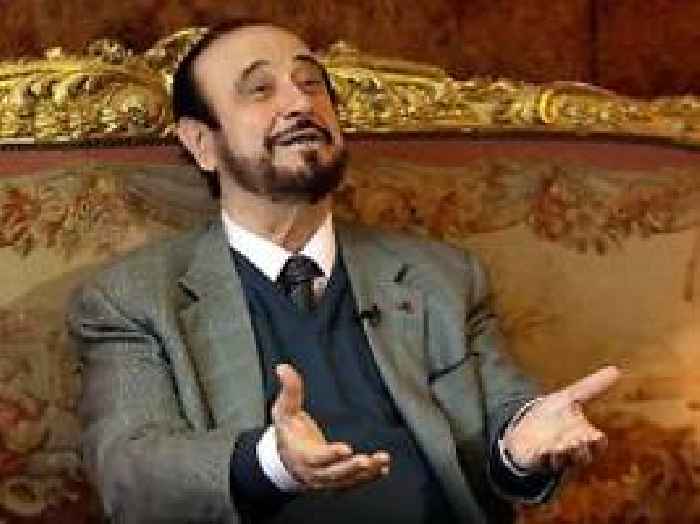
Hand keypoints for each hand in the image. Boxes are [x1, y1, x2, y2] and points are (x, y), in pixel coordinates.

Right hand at [271, 364, 390, 489]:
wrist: (286, 459)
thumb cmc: (288, 434)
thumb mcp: (284, 410)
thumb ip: (289, 389)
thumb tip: (284, 369)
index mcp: (302, 456)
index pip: (317, 458)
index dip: (331, 455)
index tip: (346, 449)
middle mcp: (315, 472)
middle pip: (335, 473)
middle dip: (352, 468)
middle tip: (367, 460)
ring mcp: (327, 479)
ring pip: (347, 480)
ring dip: (366, 473)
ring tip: (382, 462)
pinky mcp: (337, 482)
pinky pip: (354, 483)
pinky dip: (369, 478)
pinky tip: (381, 470)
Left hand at [503, 365, 619, 471]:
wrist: (525, 430)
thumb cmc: (551, 415)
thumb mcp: (569, 398)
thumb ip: (591, 387)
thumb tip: (616, 370)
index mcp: (583, 436)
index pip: (597, 443)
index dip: (596, 441)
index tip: (594, 435)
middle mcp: (571, 450)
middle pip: (582, 455)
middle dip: (579, 448)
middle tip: (575, 439)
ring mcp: (554, 458)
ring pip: (563, 462)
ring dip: (562, 453)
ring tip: (558, 446)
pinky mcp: (537, 461)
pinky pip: (542, 463)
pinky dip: (543, 457)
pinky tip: (541, 450)